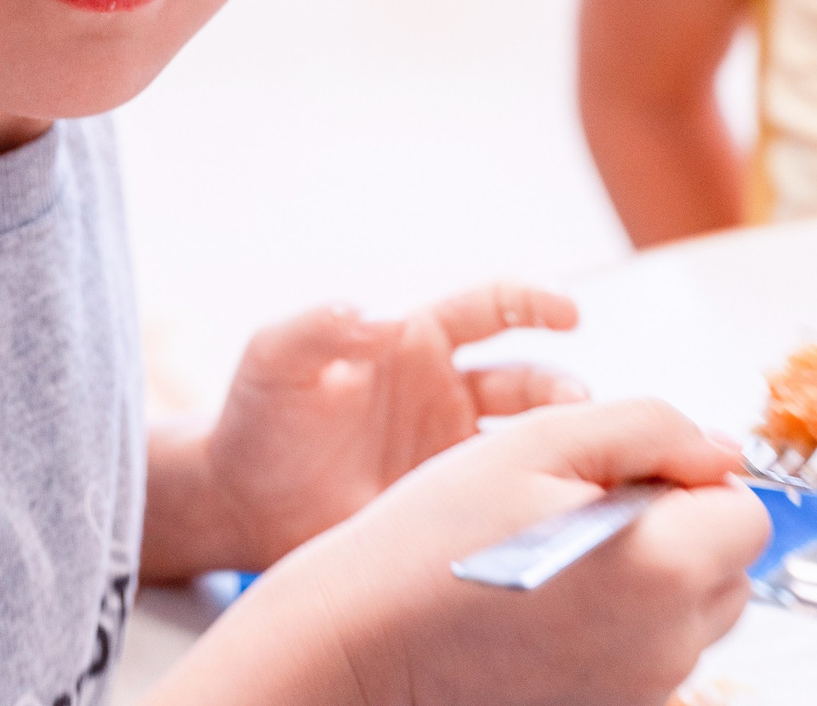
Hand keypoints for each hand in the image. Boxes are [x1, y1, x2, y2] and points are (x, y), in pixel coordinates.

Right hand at [159, 399, 768, 705]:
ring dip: (651, 578)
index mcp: (662, 569)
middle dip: (679, 529)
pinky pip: (646, 659)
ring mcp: (639, 691)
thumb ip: (648, 426)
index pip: (746, 513)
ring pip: (690, 617)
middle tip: (585, 509)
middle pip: (728, 570)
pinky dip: (616, 627)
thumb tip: (718, 447)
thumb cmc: (430, 541)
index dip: (690, 478)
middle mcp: (666, 647)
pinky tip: (546, 609)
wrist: (359, 645)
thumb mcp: (537, 440)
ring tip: (559, 559)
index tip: (626, 474)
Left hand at [195, 282, 583, 571]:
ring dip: (558, 449)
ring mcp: (453, 453)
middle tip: (575, 406)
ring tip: (571, 465)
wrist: (240, 505)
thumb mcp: (275, 359)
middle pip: (528, 381)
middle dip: (559, 389)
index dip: (535, 302)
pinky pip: (507, 503)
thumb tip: (380, 317)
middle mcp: (447, 393)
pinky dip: (537, 504)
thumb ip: (319, 328)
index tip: (569, 313)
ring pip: (531, 445)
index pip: (492, 308)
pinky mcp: (450, 511)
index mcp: (416, 341)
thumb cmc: (257, 418)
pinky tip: (549, 514)